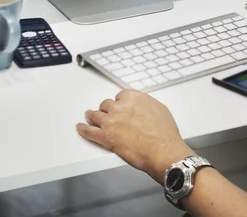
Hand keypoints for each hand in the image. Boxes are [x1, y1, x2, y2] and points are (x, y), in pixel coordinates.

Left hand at [77, 89, 192, 183]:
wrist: (163, 149)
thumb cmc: (165, 133)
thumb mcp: (160, 110)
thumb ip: (147, 106)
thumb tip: (144, 109)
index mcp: (135, 98)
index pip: (121, 96)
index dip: (120, 103)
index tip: (120, 106)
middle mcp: (121, 107)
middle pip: (106, 104)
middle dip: (107, 110)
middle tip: (107, 114)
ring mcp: (111, 121)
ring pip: (95, 115)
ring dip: (92, 116)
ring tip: (89, 116)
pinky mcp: (106, 137)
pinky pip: (89, 131)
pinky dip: (83, 129)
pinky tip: (80, 128)